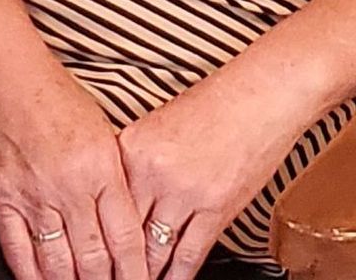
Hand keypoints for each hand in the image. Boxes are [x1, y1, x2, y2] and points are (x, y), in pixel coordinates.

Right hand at [0, 52, 148, 279]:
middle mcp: (69, 184)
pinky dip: (34, 278)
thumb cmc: (53, 94)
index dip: (136, 273)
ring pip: (59, 265)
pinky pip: (19, 254)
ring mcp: (33, 195)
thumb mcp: (102, 131)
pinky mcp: (1, 200)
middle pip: (95, 260)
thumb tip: (124, 227)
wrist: (5, 74)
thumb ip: (113, 180)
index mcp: (101, 165)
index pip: (126, 238)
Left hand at [116, 70, 301, 279]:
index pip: (106, 206)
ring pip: (154, 251)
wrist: (262, 92)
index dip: (98, 239)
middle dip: (118, 264)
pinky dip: (177, 277)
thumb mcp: (161, 126)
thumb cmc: (216, 104)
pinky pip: (189, 254)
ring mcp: (185, 191)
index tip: (93, 258)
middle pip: (125, 232)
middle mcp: (155, 170)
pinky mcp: (216, 207)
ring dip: (145, 274)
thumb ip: (138, 163)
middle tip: (109, 277)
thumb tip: (122, 201)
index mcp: (134, 146)